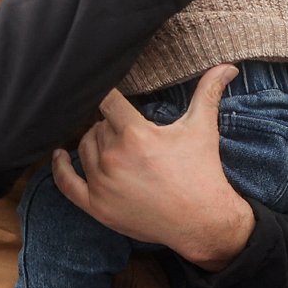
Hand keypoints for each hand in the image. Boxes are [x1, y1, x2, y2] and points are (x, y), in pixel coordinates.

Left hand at [52, 66, 252, 270]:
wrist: (203, 221)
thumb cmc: (202, 172)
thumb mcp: (203, 129)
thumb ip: (208, 92)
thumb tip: (228, 65)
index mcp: (135, 134)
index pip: (107, 101)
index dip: (108, 94)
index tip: (108, 91)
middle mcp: (113, 157)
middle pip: (96, 126)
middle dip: (111, 125)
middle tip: (131, 133)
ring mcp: (102, 183)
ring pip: (83, 148)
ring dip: (94, 142)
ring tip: (114, 145)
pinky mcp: (96, 206)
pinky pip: (67, 184)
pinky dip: (60, 168)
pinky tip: (59, 155)